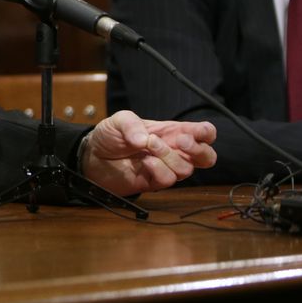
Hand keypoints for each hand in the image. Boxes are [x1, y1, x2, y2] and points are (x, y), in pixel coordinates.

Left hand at [80, 111, 216, 195]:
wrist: (94, 157)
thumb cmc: (111, 136)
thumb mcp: (119, 120)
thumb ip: (131, 124)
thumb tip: (145, 139)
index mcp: (172, 132)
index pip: (203, 133)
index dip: (207, 133)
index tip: (199, 132)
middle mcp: (174, 151)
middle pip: (206, 157)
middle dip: (199, 150)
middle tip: (181, 141)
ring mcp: (165, 167)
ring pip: (186, 169)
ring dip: (169, 156)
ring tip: (149, 146)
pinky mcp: (155, 182)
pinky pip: (168, 179)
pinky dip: (159, 169)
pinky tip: (145, 162)